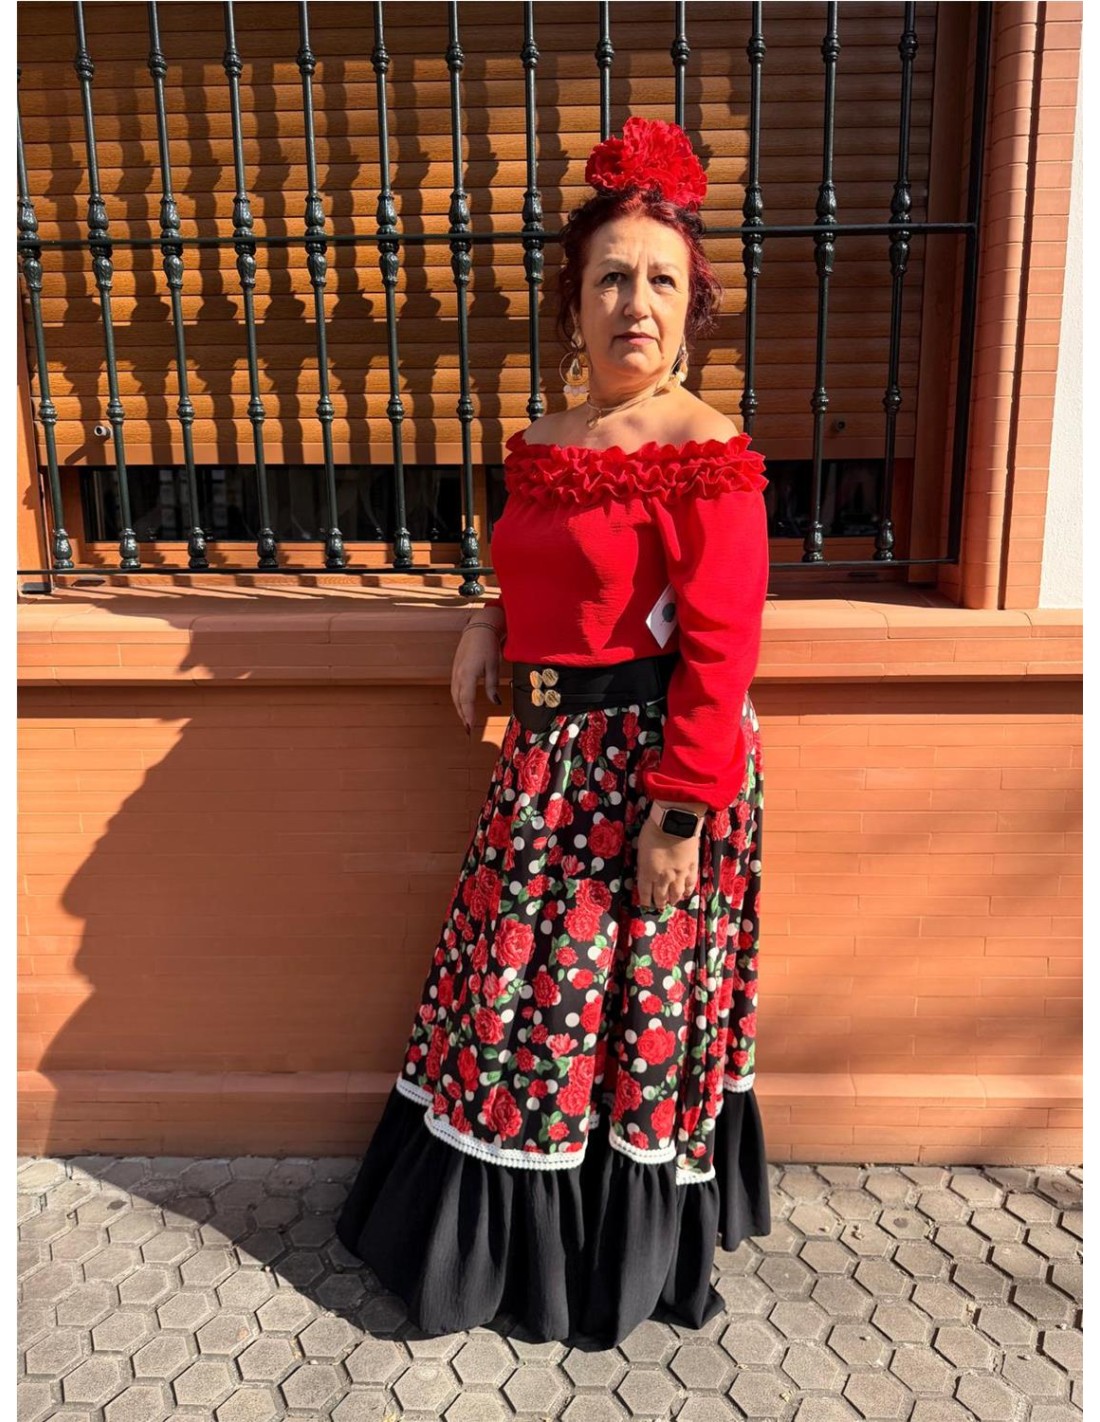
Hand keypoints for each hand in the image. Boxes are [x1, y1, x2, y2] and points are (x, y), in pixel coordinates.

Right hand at [450, 619, 503, 734]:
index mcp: (467, 674)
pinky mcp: (456, 669)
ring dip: (460, 708)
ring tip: (466, 720)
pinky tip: (463, 704)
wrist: (479, 628)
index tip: (471, 726)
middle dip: (463, 715)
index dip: (468, 714)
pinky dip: (458, 699)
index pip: (467, 700)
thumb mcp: (493, 666)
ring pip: (455, 695)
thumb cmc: (488, 645)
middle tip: (468, 729)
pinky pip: (455, 688)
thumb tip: (494, 701)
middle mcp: (458, 675)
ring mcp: (455, 672)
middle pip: (458, 700)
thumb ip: (492, 686)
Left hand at [634, 809, 702, 911]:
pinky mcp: (692, 867)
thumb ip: (643, 862)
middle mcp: (663, 877)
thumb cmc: (653, 831)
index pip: (645, 892)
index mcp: (648, 872)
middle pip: (661, 895)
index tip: (646, 905)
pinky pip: (691, 883)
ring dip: (673, 899)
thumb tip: (645, 870)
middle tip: (660, 906)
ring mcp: (679, 873)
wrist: (674, 822)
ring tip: (672, 902)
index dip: (645, 900)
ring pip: (677, 893)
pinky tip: (687, 894)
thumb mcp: (641, 847)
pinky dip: (688, 890)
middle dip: (659, 902)